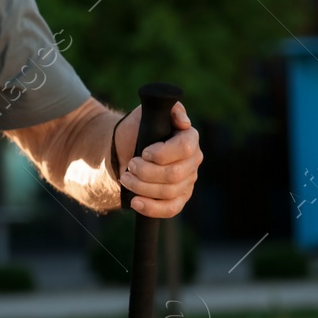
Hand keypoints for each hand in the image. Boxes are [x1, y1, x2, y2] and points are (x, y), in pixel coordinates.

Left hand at [114, 100, 201, 217]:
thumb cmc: (137, 129)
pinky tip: (136, 202)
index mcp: (189, 138)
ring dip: (141, 187)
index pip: (185, 148)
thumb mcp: (147, 112)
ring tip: (125, 178)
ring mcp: (187, 181)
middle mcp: (192, 161)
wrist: (124, 150)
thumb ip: (166, 108)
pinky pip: (171, 209)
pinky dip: (152, 208)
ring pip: (169, 192)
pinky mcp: (178, 198)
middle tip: (130, 165)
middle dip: (146, 172)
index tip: (144, 152)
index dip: (163, 153)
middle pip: (175, 174)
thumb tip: (183, 121)